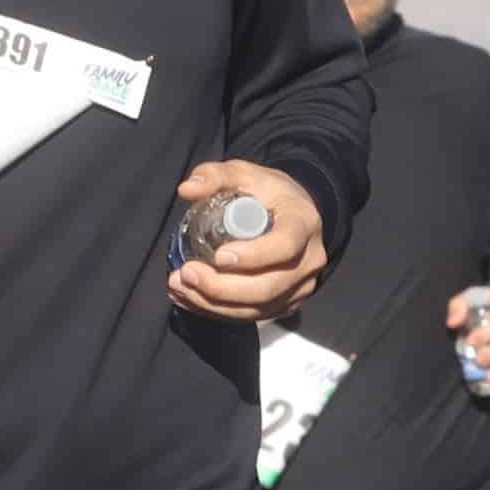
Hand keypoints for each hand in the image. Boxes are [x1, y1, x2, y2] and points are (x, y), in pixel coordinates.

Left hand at [169, 161, 326, 319]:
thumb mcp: (244, 174)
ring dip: (214, 304)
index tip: (218, 256)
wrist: (293, 214)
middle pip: (268, 287)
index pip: (285, 246)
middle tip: (187, 274)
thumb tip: (186, 190)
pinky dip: (218, 311)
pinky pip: (253, 316)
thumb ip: (215, 176)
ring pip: (258, 308)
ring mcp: (300, 287)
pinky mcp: (287, 304)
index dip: (253, 256)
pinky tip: (191, 299)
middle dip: (222, 287)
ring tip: (180, 287)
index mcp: (303, 223)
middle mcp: (309, 260)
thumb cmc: (268, 193)